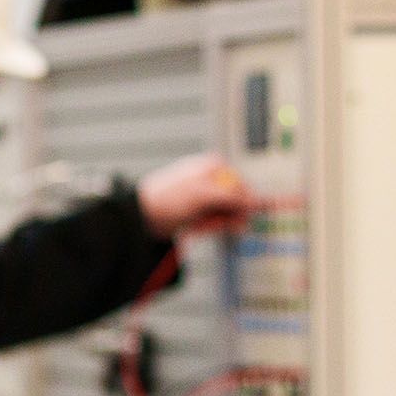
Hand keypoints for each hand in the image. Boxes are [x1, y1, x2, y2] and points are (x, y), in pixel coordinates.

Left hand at [138, 154, 259, 237]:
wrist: (139, 216)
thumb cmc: (165, 198)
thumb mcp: (202, 195)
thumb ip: (231, 196)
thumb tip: (255, 200)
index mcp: (214, 167)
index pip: (243, 187)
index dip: (244, 205)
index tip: (240, 218)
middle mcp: (211, 180)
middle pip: (236, 202)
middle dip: (227, 216)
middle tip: (214, 223)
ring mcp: (205, 196)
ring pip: (226, 214)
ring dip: (216, 223)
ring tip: (198, 224)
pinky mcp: (198, 211)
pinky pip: (213, 222)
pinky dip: (207, 227)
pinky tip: (195, 227)